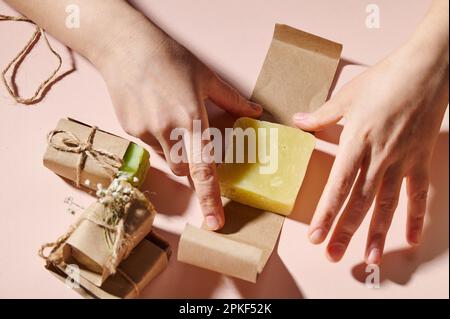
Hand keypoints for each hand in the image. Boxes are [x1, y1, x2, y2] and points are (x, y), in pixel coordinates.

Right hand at [95, 22, 261, 229]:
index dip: (211, 199)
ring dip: (173, 150)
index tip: (215, 223)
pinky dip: (155, 137)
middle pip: (184, 170)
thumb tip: (255, 112)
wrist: (126, 46)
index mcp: (192, 121)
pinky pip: (148, 145)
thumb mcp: (207, 77)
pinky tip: (153, 111)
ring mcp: (145, 133)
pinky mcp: (129, 130)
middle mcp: (168, 132)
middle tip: (191, 139)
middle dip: (191, 165)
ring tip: (169, 117)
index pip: (204, 170)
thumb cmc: (171, 58)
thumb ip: (232, 100)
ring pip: (165, 158)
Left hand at [294, 40, 447, 263]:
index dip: (325, 214)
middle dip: (344, 232)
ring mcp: (402, 161)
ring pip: (386, 205)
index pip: (337, 187)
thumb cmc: (384, 79)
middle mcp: (378, 158)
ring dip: (376, 233)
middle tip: (332, 255)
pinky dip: (415, 217)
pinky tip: (410, 239)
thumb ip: (320, 116)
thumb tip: (297, 122)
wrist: (427, 68)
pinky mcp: (420, 159)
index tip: (314, 236)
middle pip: (359, 203)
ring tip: (368, 258)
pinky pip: (418, 193)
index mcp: (356, 143)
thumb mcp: (346, 97)